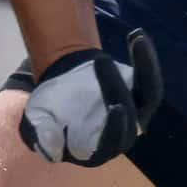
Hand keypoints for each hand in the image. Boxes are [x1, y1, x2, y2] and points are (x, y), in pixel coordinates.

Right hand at [18, 31, 162, 166]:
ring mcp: (136, 113)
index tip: (115, 107)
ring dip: (146, 66)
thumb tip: (53, 151)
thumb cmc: (49, 109)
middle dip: (116, 86)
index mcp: (98, 150)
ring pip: (150, 94)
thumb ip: (42, 136)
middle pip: (131, 114)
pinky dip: (145, 56)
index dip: (116, 128)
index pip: (113, 142)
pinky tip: (136, 35)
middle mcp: (122, 136)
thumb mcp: (36, 122)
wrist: (62, 87)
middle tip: (100, 60)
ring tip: (136, 40)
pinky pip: (149, 76)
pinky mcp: (141, 92)